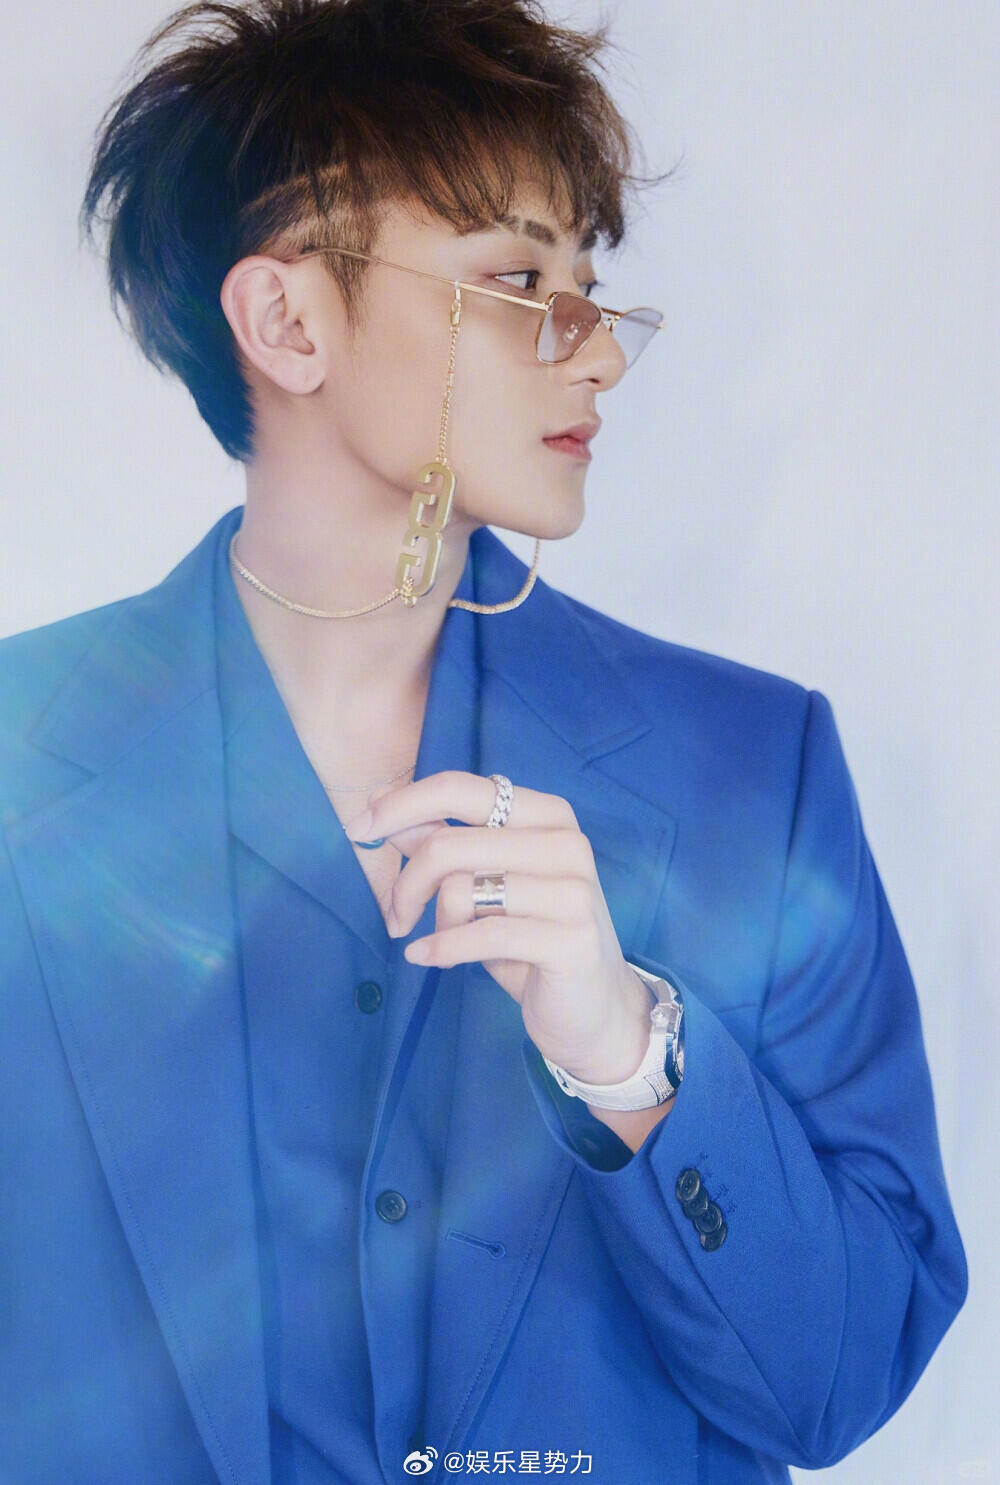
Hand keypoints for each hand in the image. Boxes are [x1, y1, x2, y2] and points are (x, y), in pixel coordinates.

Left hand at [344, 770, 652, 1081]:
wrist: (595, 1010)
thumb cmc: (533, 940)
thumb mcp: (485, 885)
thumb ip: (442, 843)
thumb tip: (383, 807)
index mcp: (547, 815)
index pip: (462, 788)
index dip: (403, 805)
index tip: (359, 829)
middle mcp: (566, 843)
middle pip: (451, 843)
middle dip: (406, 883)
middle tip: (395, 917)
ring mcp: (573, 890)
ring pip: (462, 888)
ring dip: (433, 922)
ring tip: (434, 943)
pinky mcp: (571, 938)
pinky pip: (482, 934)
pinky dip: (442, 948)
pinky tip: (426, 958)